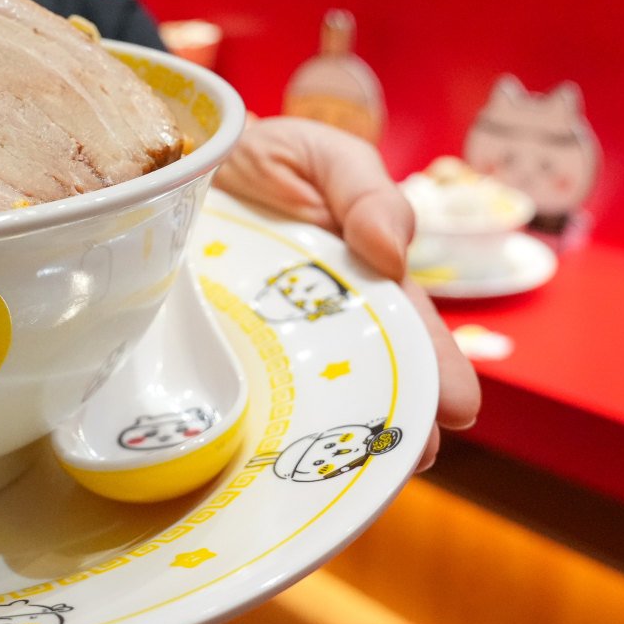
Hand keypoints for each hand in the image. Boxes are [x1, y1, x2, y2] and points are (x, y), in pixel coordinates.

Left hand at [217, 117, 480, 463]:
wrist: (168, 152)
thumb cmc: (263, 154)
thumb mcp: (321, 155)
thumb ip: (363, 191)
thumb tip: (392, 250)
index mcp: (359, 281)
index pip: (407, 331)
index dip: (434, 369)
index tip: (456, 405)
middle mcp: (317, 324)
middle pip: (364, 380)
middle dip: (395, 419)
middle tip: (415, 454)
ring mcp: (262, 344)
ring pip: (302, 401)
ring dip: (329, 437)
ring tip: (354, 472)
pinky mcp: (209, 351)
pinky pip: (231, 393)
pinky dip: (246, 431)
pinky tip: (261, 463)